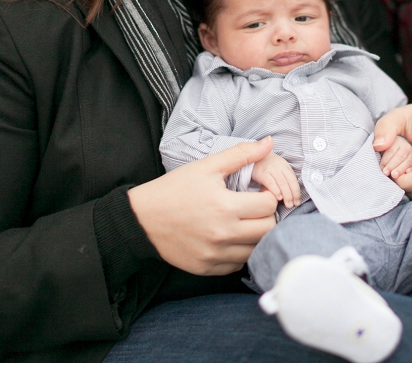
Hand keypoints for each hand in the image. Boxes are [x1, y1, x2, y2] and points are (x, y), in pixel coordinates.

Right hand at [127, 137, 278, 275]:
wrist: (142, 219)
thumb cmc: (174, 189)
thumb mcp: (206, 166)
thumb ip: (240, 154)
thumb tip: (269, 143)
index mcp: (225, 207)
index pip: (269, 205)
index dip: (268, 195)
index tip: (259, 192)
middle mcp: (223, 234)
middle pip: (267, 230)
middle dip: (266, 216)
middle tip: (254, 207)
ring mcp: (215, 254)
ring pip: (256, 250)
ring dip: (255, 236)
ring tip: (243, 222)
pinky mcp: (207, 268)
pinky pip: (238, 265)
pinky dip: (239, 252)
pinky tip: (230, 237)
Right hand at [251, 144, 301, 208]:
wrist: (255, 156)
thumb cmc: (269, 166)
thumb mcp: (280, 169)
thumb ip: (286, 179)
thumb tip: (293, 196)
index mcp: (286, 168)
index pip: (294, 180)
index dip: (297, 192)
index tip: (297, 202)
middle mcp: (280, 168)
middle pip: (288, 182)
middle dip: (292, 195)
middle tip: (292, 205)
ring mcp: (271, 170)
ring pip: (281, 183)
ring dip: (286, 195)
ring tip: (288, 204)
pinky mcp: (262, 173)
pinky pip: (270, 182)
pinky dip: (276, 190)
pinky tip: (278, 197)